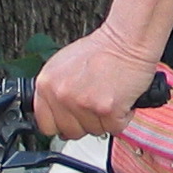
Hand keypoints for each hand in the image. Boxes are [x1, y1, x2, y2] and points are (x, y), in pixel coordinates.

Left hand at [33, 25, 162, 141]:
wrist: (127, 41)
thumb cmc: (101, 49)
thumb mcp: (63, 65)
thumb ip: (55, 90)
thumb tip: (55, 113)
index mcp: (46, 84)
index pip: (45, 124)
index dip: (60, 125)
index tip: (69, 122)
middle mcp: (61, 95)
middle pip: (70, 132)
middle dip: (85, 123)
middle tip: (94, 105)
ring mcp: (83, 104)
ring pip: (94, 131)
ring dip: (104, 119)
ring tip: (108, 96)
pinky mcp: (106, 110)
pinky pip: (114, 128)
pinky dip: (122, 118)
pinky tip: (120, 100)